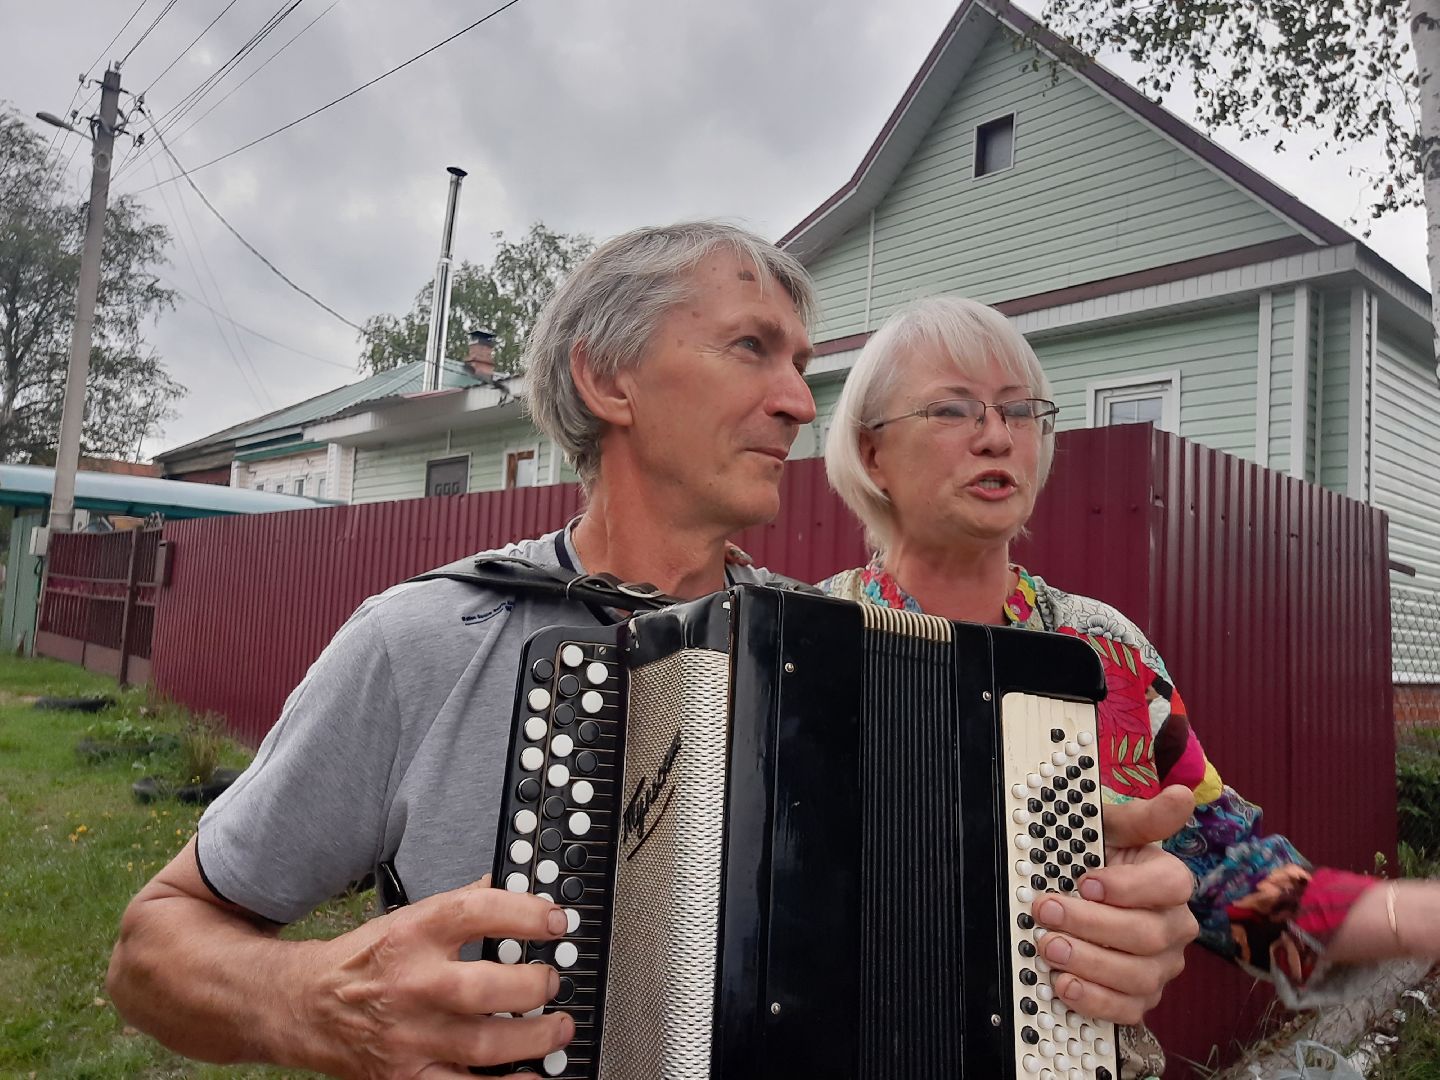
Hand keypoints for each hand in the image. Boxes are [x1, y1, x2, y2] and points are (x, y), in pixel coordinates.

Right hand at [303, 875, 572, 1078]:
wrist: (304, 1006)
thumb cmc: (363, 962)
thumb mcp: (407, 918)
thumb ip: (461, 904)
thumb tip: (512, 886)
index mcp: (414, 934)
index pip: (477, 912)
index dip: (525, 914)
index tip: (555, 923)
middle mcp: (412, 984)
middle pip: (485, 988)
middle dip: (533, 986)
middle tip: (553, 981)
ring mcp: (409, 1037)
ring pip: (483, 1045)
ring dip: (533, 1039)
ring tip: (559, 1028)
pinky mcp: (405, 1078)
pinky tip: (532, 1078)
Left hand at [1031, 785, 1198, 1025]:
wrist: (1077, 895)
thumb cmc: (1095, 860)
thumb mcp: (1109, 831)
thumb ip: (1142, 817)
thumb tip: (1182, 794)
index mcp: (1171, 881)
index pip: (1170, 885)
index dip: (1128, 886)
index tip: (1086, 880)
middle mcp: (1174, 926)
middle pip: (1147, 934)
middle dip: (1091, 923)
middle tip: (1047, 910)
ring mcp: (1160, 965)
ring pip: (1138, 975)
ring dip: (1088, 961)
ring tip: (1049, 946)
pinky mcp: (1141, 997)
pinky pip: (1127, 1009)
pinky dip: (1095, 1000)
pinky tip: (1065, 984)